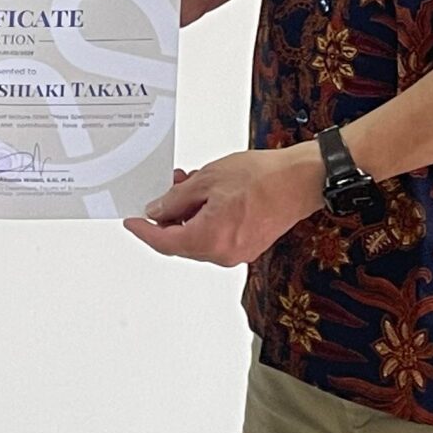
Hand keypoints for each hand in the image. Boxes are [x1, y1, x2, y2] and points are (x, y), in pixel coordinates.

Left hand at [121, 144, 322, 266]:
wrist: (301, 180)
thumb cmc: (263, 178)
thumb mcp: (208, 179)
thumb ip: (177, 198)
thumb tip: (157, 210)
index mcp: (209, 239)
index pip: (164, 242)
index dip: (144, 230)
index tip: (132, 222)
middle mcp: (222, 254)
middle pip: (181, 241)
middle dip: (169, 216)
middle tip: (167, 189)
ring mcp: (237, 253)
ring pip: (198, 238)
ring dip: (189, 215)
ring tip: (191, 185)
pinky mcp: (248, 246)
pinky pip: (216, 237)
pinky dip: (206, 219)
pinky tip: (209, 196)